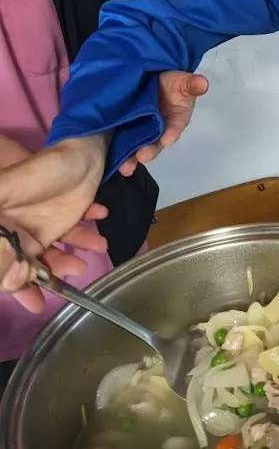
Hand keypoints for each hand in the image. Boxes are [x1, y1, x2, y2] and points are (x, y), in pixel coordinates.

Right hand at [0, 134, 108, 311]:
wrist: (70, 144)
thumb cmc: (32, 172)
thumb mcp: (4, 194)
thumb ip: (3, 242)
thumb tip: (14, 279)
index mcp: (2, 231)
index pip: (7, 267)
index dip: (20, 287)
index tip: (37, 304)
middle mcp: (19, 232)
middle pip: (33, 264)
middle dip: (53, 272)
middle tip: (76, 270)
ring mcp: (43, 224)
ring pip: (58, 250)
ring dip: (77, 250)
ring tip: (98, 244)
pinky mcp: (67, 216)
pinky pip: (76, 230)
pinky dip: (88, 227)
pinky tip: (100, 213)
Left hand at [119, 71, 207, 176]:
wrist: (154, 77)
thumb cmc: (172, 83)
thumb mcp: (183, 81)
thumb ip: (191, 83)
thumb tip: (203, 83)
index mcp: (175, 118)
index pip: (175, 126)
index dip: (172, 132)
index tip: (168, 138)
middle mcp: (160, 129)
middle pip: (156, 143)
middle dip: (150, 150)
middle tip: (143, 156)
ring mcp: (143, 130)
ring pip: (139, 146)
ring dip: (132, 158)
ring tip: (126, 168)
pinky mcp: (127, 129)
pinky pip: (123, 142)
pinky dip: (118, 151)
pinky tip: (113, 160)